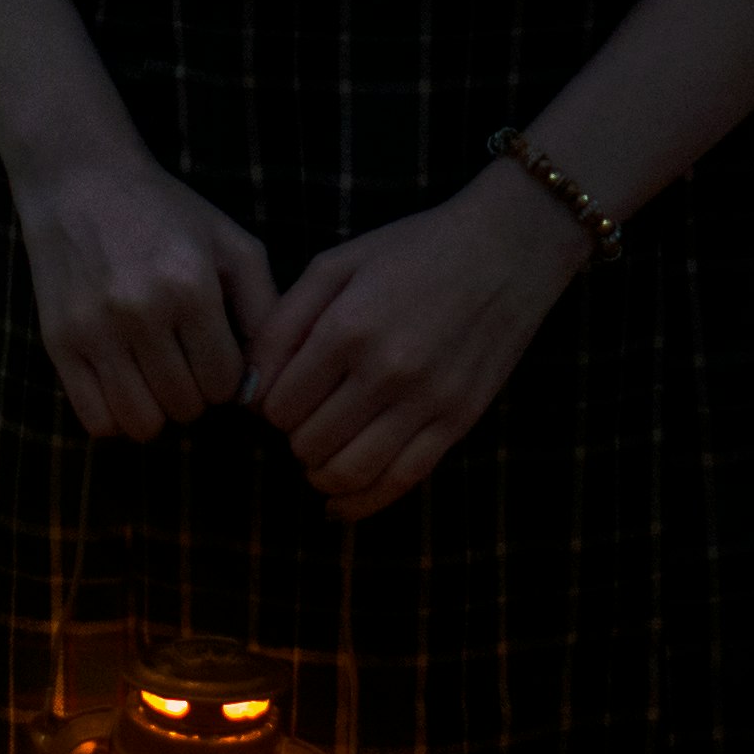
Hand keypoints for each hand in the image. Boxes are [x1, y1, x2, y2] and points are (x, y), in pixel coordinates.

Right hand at [13, 152, 276, 441]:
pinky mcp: (58, 341)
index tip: (215, 354)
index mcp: (191, 285)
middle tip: (184, 361)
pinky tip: (123, 384)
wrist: (81, 180)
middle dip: (194, 393)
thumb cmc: (167, 215)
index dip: (227, 377)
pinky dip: (116, 416)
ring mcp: (94, 329)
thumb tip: (260, 386)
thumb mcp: (231, 244)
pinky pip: (96, 420)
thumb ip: (263, 310)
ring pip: (141, 423)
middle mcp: (141, 310)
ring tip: (155, 375)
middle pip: (186, 406)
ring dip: (157, 410)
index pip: (225, 383)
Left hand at [252, 165, 580, 516]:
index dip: (268, 406)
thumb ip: (282, 324)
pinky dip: (361, 503)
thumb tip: (248, 390)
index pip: (279, 405)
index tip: (280, 393)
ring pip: (349, 471)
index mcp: (348, 328)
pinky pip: (402, 481)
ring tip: (319, 453)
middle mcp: (387, 371)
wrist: (505, 250)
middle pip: (308, 442)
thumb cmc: (412, 250)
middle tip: (304, 417)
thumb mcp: (336, 265)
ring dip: (320, 472)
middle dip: (294, 436)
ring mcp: (427, 401)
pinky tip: (338, 503)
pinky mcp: (458, 421)